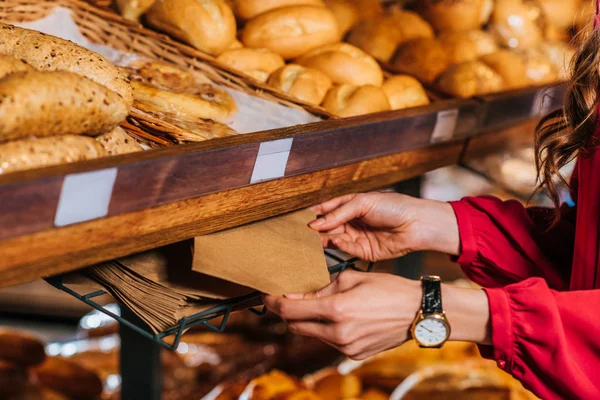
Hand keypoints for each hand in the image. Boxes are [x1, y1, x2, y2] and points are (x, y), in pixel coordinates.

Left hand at [264, 270, 420, 359]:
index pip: (290, 310)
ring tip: (317, 304)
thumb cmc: (388, 289)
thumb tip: (297, 294)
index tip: (267, 295)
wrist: (418, 312)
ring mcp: (346, 347)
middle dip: (287, 312)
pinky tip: (337, 317)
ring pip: (311, 334)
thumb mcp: (352, 279)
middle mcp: (338, 334)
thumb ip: (321, 289)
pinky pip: (328, 341)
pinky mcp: (354, 355)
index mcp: (336, 310)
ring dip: (307, 320)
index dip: (274, 302)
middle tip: (288, 297)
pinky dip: (325, 329)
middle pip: (295, 326)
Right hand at [310, 192, 459, 260]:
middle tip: (298, 232)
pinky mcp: (363, 252)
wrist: (416, 224)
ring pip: (333, 239)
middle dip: (314, 229)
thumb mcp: (362, 202)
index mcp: (350, 205)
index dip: (313, 213)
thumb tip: (315, 224)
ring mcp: (356, 237)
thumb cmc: (394, 206)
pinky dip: (337, 245)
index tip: (297, 218)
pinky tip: (332, 241)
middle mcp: (351, 222)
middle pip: (327, 226)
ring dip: (322, 239)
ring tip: (309, 239)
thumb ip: (338, 213)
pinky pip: (345, 249)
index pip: (326, 209)